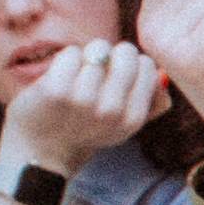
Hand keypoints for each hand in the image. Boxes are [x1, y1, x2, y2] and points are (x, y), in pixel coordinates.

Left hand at [0, 41, 169, 176]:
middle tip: (96, 69)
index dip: (130, 64)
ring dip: (85, 58)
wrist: (40, 154)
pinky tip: (59, 76)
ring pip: (97, 50)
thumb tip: (163, 76)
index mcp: (132, 118)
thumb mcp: (121, 126)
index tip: (115, 77)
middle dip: (111, 53)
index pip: (147, 66)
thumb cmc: (83, 131)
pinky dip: (65, 58)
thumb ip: (150, 104)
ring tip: (75, 79)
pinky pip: (71, 53)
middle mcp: (112, 110)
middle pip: (126, 52)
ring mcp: (83, 100)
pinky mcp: (56, 91)